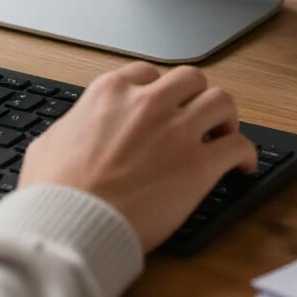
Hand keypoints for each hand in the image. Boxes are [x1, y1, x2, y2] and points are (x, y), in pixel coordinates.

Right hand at [19, 62, 256, 250]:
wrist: (72, 222)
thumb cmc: (55, 190)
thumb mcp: (51, 140)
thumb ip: (73, 125)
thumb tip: (76, 130)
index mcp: (111, 92)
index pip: (148, 74)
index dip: (159, 92)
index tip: (163, 107)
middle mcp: (148, 102)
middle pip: (191, 79)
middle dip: (196, 96)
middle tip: (198, 117)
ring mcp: (176, 131)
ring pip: (221, 101)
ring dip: (225, 117)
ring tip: (225, 135)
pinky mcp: (198, 165)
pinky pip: (239, 146)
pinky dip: (246, 154)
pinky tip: (242, 167)